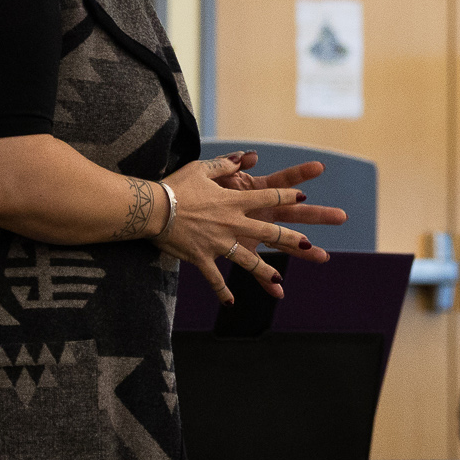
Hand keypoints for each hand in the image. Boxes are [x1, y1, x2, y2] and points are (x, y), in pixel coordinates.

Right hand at [154, 155, 335, 304]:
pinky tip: (231, 303)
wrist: (152, 209)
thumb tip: (246, 157)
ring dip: (264, 272)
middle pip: (268, 232)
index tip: (302, 196)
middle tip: (307, 244)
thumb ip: (226, 164)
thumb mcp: (202, 169)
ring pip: (247, 261)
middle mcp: (231, 223)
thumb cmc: (175, 185)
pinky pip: (215, 279)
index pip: (268, 197)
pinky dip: (223, 292)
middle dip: (290, 239)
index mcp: (234, 201)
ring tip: (279, 280)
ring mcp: (218, 243)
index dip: (287, 195)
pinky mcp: (202, 258)